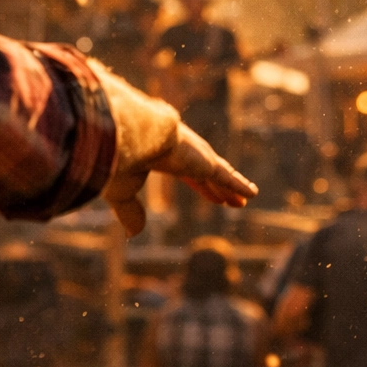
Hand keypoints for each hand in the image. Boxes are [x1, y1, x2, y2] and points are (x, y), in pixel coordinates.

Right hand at [90, 59, 256, 235]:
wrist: (124, 132)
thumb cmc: (114, 158)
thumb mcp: (121, 190)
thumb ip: (130, 211)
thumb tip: (133, 234)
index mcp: (161, 153)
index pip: (186, 171)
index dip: (200, 185)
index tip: (210, 194)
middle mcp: (180, 149)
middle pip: (206, 172)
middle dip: (218, 186)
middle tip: (230, 199)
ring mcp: (193, 152)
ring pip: (217, 173)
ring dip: (230, 187)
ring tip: (245, 198)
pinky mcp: (202, 160)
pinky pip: (224, 175)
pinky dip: (238, 185)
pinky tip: (252, 194)